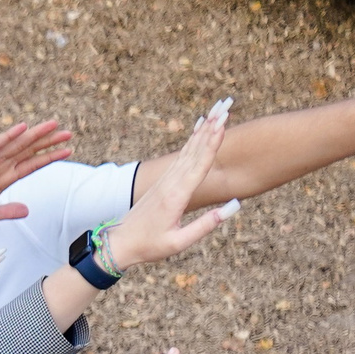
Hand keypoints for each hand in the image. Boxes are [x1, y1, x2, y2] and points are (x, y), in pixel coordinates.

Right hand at [0, 121, 73, 230]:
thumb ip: (7, 211)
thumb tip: (27, 211)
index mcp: (2, 180)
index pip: (31, 165)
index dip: (48, 158)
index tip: (67, 151)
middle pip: (28, 151)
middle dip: (48, 142)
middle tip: (68, 133)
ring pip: (17, 145)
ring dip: (35, 136)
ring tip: (53, 126)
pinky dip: (8, 137)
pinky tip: (23, 128)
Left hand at [105, 101, 240, 267]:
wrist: (120, 244)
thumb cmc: (150, 246)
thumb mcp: (179, 242)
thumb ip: (206, 225)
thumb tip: (234, 206)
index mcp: (175, 197)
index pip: (198, 165)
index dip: (212, 144)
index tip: (222, 125)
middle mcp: (170, 183)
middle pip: (195, 150)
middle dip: (211, 128)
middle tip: (226, 107)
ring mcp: (165, 180)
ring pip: (188, 149)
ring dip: (204, 129)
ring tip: (217, 110)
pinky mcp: (163, 181)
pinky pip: (181, 156)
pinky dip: (192, 140)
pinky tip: (199, 127)